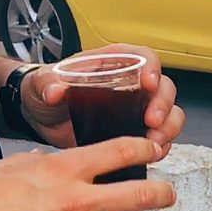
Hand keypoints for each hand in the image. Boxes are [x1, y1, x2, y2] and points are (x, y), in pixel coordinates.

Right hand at [0, 137, 175, 210]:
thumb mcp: (13, 165)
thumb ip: (45, 164)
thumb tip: (54, 164)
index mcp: (65, 170)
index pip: (122, 152)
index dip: (146, 150)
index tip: (156, 151)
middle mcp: (78, 202)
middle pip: (141, 196)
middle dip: (163, 194)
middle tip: (169, 194)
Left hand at [21, 44, 184, 152]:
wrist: (41, 116)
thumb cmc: (47, 89)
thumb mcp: (42, 82)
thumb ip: (47, 82)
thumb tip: (54, 90)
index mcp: (114, 63)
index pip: (144, 58)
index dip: (152, 68)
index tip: (149, 83)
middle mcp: (132, 84)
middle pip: (164, 88)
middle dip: (163, 105)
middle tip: (153, 121)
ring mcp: (136, 109)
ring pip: (169, 113)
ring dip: (168, 127)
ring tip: (155, 141)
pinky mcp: (135, 132)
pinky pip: (160, 137)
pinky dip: (162, 145)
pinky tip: (152, 153)